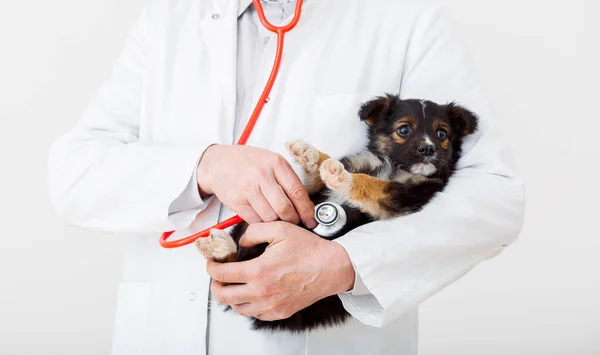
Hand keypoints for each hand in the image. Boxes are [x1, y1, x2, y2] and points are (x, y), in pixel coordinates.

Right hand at [197, 145, 316, 227]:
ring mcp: (248, 189)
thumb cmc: (248, 162)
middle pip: (285, 208)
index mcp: (276, 164)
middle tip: (296, 223)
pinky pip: (255, 221)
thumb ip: (287, 179)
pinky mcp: (237, 201)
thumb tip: (305, 203)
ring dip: (277, 223)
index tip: (311, 220)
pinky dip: (262, 224)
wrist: (218, 162)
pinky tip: (264, 219)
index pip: (297, 192)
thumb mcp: (271, 161)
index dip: (307, 210)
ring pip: (270, 217)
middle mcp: (262, 175)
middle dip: (293, 220)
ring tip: (279, 221)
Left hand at [206, 222, 354, 320]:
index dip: (211, 267)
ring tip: (233, 285)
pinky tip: (252, 293)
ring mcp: (271, 305)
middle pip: (224, 296)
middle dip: (215, 285)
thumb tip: (240, 242)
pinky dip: (248, 305)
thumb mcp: (279, 229)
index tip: (212, 263)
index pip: (221, 274)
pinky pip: (255, 314)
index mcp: (259, 271)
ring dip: (231, 296)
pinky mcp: (280, 312)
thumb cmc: (309, 249)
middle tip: (217, 276)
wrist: (332, 267)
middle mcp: (262, 292)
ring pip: (237, 308)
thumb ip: (253, 232)